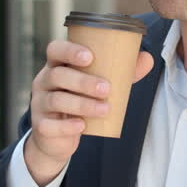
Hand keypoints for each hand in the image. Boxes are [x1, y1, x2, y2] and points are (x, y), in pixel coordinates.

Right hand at [23, 40, 153, 186]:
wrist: (58, 137)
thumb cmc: (80, 100)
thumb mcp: (97, 84)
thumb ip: (122, 71)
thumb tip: (147, 58)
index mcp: (57, 65)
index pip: (55, 50)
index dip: (69, 50)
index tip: (90, 56)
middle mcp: (44, 81)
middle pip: (58, 75)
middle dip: (83, 81)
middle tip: (106, 88)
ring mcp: (39, 103)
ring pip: (56, 100)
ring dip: (82, 104)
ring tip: (105, 109)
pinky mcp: (40, 125)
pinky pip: (49, 125)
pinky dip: (66, 126)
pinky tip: (81, 126)